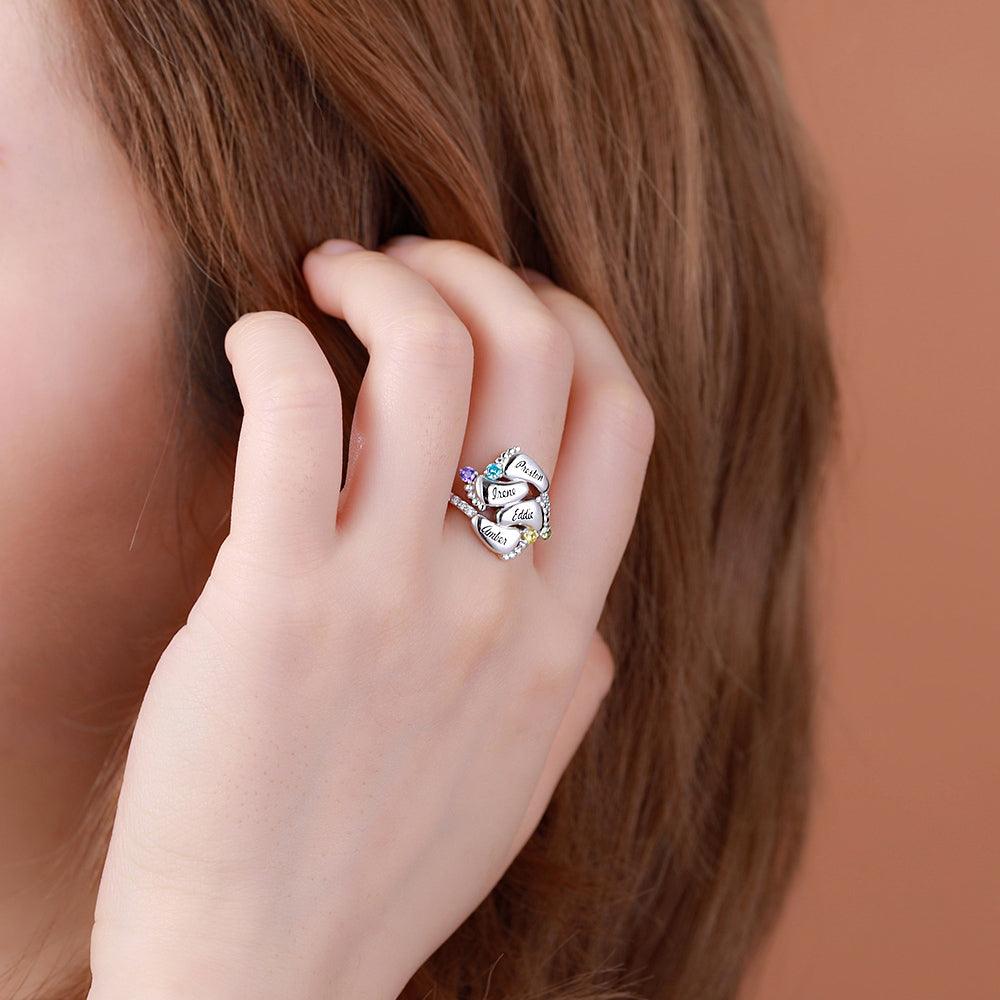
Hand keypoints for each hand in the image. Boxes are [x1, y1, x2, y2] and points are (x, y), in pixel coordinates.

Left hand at [87, 237, 654, 999]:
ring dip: (378, 278)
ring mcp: (398, 600)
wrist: (267, 975)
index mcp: (567, 633)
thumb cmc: (382, 859)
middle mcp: (504, 603)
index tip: (505, 307)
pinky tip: (252, 343)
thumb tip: (556, 569)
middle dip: (471, 269)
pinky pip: (295, 408)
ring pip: (430, 357)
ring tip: (324, 276)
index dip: (571, 324)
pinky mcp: (280, 605)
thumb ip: (556, 653)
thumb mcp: (521, 754)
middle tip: (401, 264)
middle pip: (537, 356)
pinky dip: (273, 340)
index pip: (623, 420)